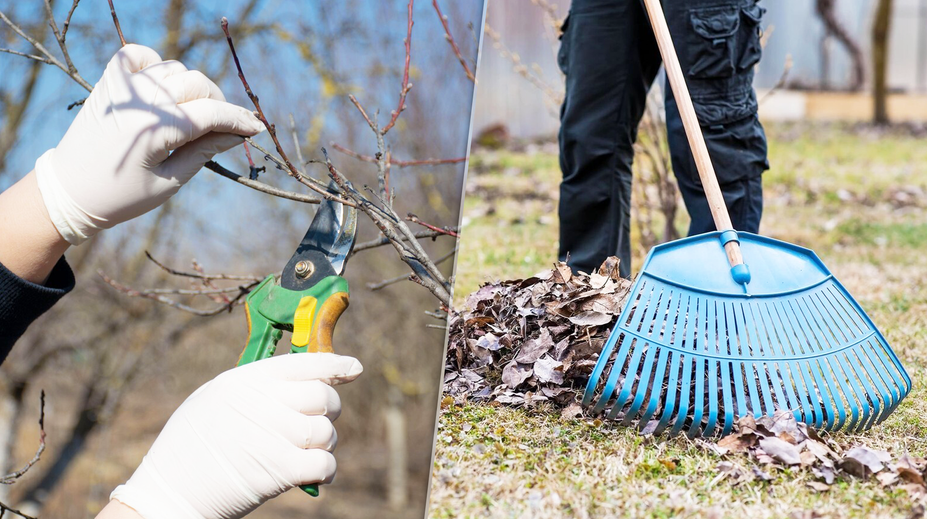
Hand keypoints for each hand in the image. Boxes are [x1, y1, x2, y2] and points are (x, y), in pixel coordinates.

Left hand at [35, 44, 263, 244]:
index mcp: (155, 129)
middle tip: (222, 127)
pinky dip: (155, 63)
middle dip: (218, 104)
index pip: (211, 113)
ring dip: (191, 88)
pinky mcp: (109, 81)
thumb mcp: (170, 181)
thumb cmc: (122, 196)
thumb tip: (238, 133)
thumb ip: (205, 151)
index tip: (256, 128)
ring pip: (175, 70)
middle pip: (198, 84)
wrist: (70, 190)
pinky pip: (139, 55)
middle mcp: (139, 101)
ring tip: (190, 114)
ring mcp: (122, 87)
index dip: (238, 119)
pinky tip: (161, 87)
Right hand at [108, 353, 362, 518]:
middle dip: (329, 411)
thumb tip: (301, 383)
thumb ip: (256, 389)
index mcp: (246, 380)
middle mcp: (262, 401)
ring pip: (327, 431)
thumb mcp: (215, 400)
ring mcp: (272, 435)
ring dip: (325, 444)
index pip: (304, 363)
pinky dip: (326, 470)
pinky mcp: (279, 470)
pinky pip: (325, 463)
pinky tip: (315, 474)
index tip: (354, 369)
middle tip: (316, 425)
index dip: (334, 365)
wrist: (169, 492)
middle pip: (323, 397)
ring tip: (308, 452)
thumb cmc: (190, 448)